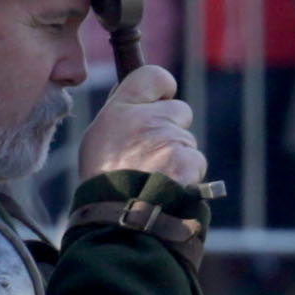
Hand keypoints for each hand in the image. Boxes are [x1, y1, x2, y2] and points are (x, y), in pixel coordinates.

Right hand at [75, 62, 201, 187]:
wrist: (118, 219)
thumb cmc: (104, 181)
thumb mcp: (98, 139)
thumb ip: (122, 115)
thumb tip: (143, 99)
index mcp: (121, 109)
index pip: (154, 75)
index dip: (163, 88)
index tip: (161, 100)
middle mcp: (145, 119)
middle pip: (180, 111)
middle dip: (173, 129)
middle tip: (152, 154)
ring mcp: (169, 140)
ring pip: (187, 141)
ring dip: (178, 156)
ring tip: (155, 177)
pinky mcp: (187, 162)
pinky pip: (196, 162)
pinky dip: (188, 175)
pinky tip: (168, 187)